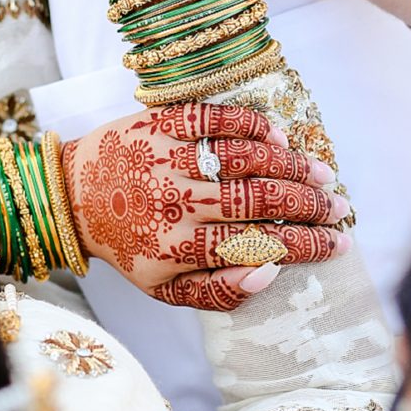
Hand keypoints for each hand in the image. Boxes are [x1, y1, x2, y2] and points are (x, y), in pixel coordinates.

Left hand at [62, 102, 350, 310]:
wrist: (72, 197)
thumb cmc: (129, 246)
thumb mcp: (164, 289)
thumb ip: (218, 292)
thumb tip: (269, 273)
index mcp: (178, 247)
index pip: (257, 245)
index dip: (305, 244)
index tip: (338, 241)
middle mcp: (176, 201)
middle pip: (258, 201)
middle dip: (308, 205)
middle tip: (338, 206)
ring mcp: (169, 157)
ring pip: (245, 158)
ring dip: (290, 165)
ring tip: (321, 173)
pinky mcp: (161, 123)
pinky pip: (215, 118)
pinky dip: (252, 125)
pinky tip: (280, 137)